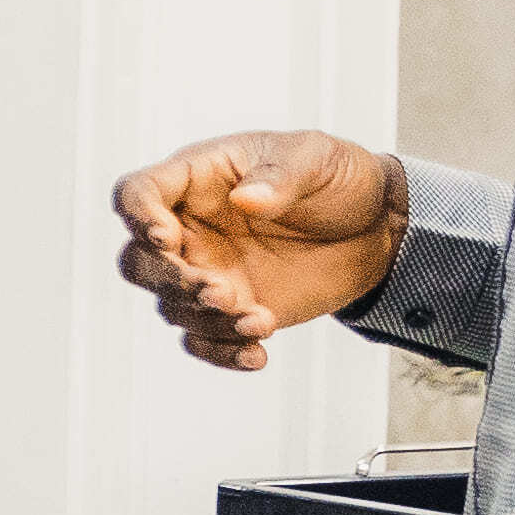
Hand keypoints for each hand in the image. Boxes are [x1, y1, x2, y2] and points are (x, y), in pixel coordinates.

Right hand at [108, 130, 403, 371]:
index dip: (138, 216)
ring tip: (260, 322)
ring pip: (172, 307)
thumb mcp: (315, 159)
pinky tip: (257, 355)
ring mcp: (208, 272)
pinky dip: (222, 353)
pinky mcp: (232, 308)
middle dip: (172, 282)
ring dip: (209, 321)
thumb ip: (279, 177)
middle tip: (220, 292)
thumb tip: (245, 199)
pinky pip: (203, 339)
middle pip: (139, 261)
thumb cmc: (337, 178)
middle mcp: (189, 229)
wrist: (377, 227)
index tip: (166, 238)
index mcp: (196, 180)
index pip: (137, 193)